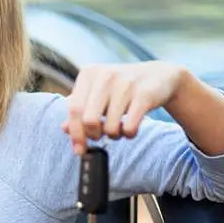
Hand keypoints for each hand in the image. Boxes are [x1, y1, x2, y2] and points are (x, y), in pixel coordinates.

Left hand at [62, 61, 184, 154]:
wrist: (158, 76)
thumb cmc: (121, 87)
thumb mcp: (98, 92)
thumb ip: (80, 108)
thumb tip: (65, 129)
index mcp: (88, 74)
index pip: (73, 109)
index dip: (75, 133)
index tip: (78, 149)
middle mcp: (104, 76)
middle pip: (88, 120)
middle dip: (93, 135)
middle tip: (100, 136)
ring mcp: (125, 84)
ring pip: (109, 126)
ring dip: (113, 135)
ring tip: (118, 128)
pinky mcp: (144, 94)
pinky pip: (129, 127)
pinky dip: (128, 134)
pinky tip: (130, 128)